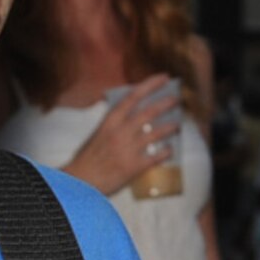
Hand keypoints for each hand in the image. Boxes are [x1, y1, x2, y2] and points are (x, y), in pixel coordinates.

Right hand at [66, 75, 182, 197]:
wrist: (82, 181)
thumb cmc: (89, 157)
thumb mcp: (99, 132)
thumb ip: (114, 121)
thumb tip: (131, 111)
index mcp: (110, 120)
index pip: (133, 96)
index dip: (151, 85)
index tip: (164, 77)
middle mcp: (121, 131)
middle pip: (149, 112)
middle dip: (166, 103)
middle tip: (176, 99)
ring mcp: (128, 149)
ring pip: (156, 133)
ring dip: (170, 127)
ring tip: (177, 124)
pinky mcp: (134, 166)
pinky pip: (156, 157)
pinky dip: (165, 152)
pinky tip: (170, 149)